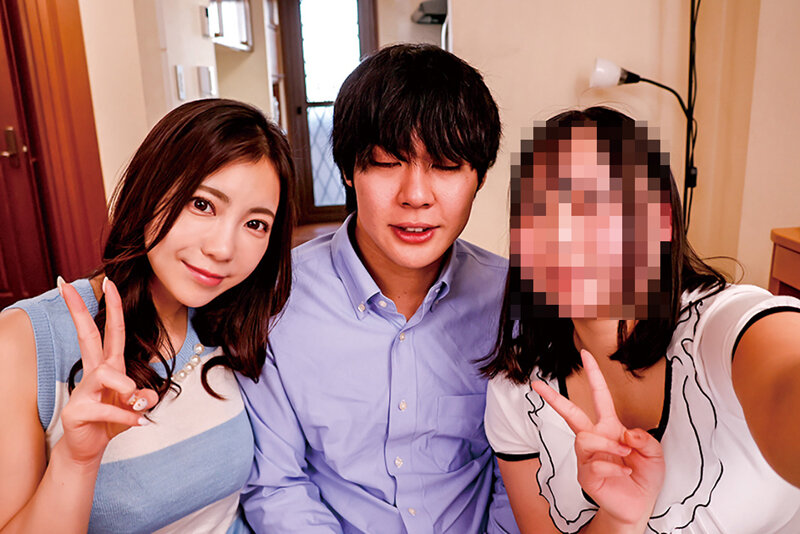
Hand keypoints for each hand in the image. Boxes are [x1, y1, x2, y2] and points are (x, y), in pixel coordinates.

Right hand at [57, 277, 157, 464]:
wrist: (89, 449)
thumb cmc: (112, 420)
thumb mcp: (136, 406)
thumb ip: (144, 397)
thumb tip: (146, 396)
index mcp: (109, 366)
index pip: (110, 331)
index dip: (111, 307)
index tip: (108, 282)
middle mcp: (94, 373)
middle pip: (86, 335)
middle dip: (78, 310)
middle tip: (65, 285)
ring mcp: (83, 391)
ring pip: (106, 375)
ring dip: (127, 387)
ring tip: (137, 402)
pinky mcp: (78, 411)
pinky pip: (108, 408)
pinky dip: (127, 416)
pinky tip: (138, 423)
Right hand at [531, 349, 664, 527]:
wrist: (638, 507)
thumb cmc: (643, 478)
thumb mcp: (655, 454)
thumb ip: (645, 438)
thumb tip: (625, 433)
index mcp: (610, 427)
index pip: (600, 396)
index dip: (594, 374)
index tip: (585, 354)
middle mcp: (594, 438)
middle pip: (570, 413)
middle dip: (553, 398)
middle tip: (536, 384)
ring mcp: (586, 456)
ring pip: (586, 438)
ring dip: (610, 447)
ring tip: (626, 458)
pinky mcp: (585, 473)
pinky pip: (595, 462)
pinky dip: (614, 466)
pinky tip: (622, 474)